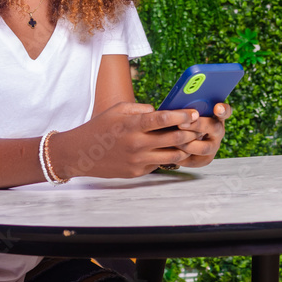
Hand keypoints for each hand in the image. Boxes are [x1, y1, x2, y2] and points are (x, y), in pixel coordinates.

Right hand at [50, 102, 202, 178]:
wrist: (80, 154)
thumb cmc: (100, 127)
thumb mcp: (118, 110)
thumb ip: (141, 109)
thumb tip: (161, 111)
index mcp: (132, 125)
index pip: (163, 119)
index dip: (182, 115)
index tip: (194, 113)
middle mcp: (137, 143)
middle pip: (174, 138)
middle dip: (190, 132)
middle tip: (200, 127)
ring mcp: (138, 160)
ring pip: (172, 155)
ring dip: (184, 148)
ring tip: (191, 141)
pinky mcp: (137, 172)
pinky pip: (159, 164)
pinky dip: (167, 157)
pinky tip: (172, 151)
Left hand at [175, 102, 231, 167]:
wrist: (176, 138)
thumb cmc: (182, 121)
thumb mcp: (186, 112)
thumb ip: (187, 109)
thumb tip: (178, 107)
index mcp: (216, 115)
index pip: (225, 111)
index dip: (223, 110)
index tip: (217, 107)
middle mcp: (218, 131)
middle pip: (213, 127)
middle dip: (196, 125)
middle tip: (180, 124)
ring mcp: (214, 146)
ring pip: (204, 148)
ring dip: (186, 144)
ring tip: (172, 141)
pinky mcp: (205, 159)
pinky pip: (194, 160)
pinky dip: (181, 157)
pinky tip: (171, 152)